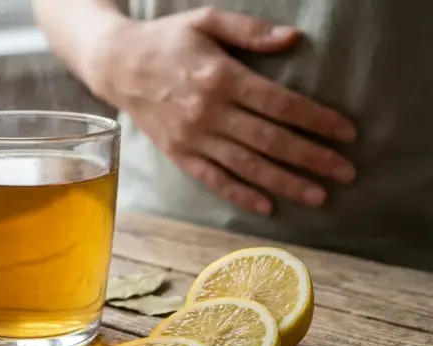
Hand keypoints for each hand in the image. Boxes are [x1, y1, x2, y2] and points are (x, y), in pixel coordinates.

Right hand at [84, 7, 356, 214]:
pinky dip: (239, 194)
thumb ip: (250, 31)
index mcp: (220, 77)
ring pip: (246, 165)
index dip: (317, 119)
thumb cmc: (166, 40)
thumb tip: (293, 38)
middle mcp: (208, 112)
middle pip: (269, 139)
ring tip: (318, 196)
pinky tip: (267, 206)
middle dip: (311, 157)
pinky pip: (212, 179)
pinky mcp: (178, 154)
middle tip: (346, 172)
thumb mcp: (207, 21)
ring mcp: (192, 137)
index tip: (346, 133)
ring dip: (285, 182)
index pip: (280, 103)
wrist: (117, 66)